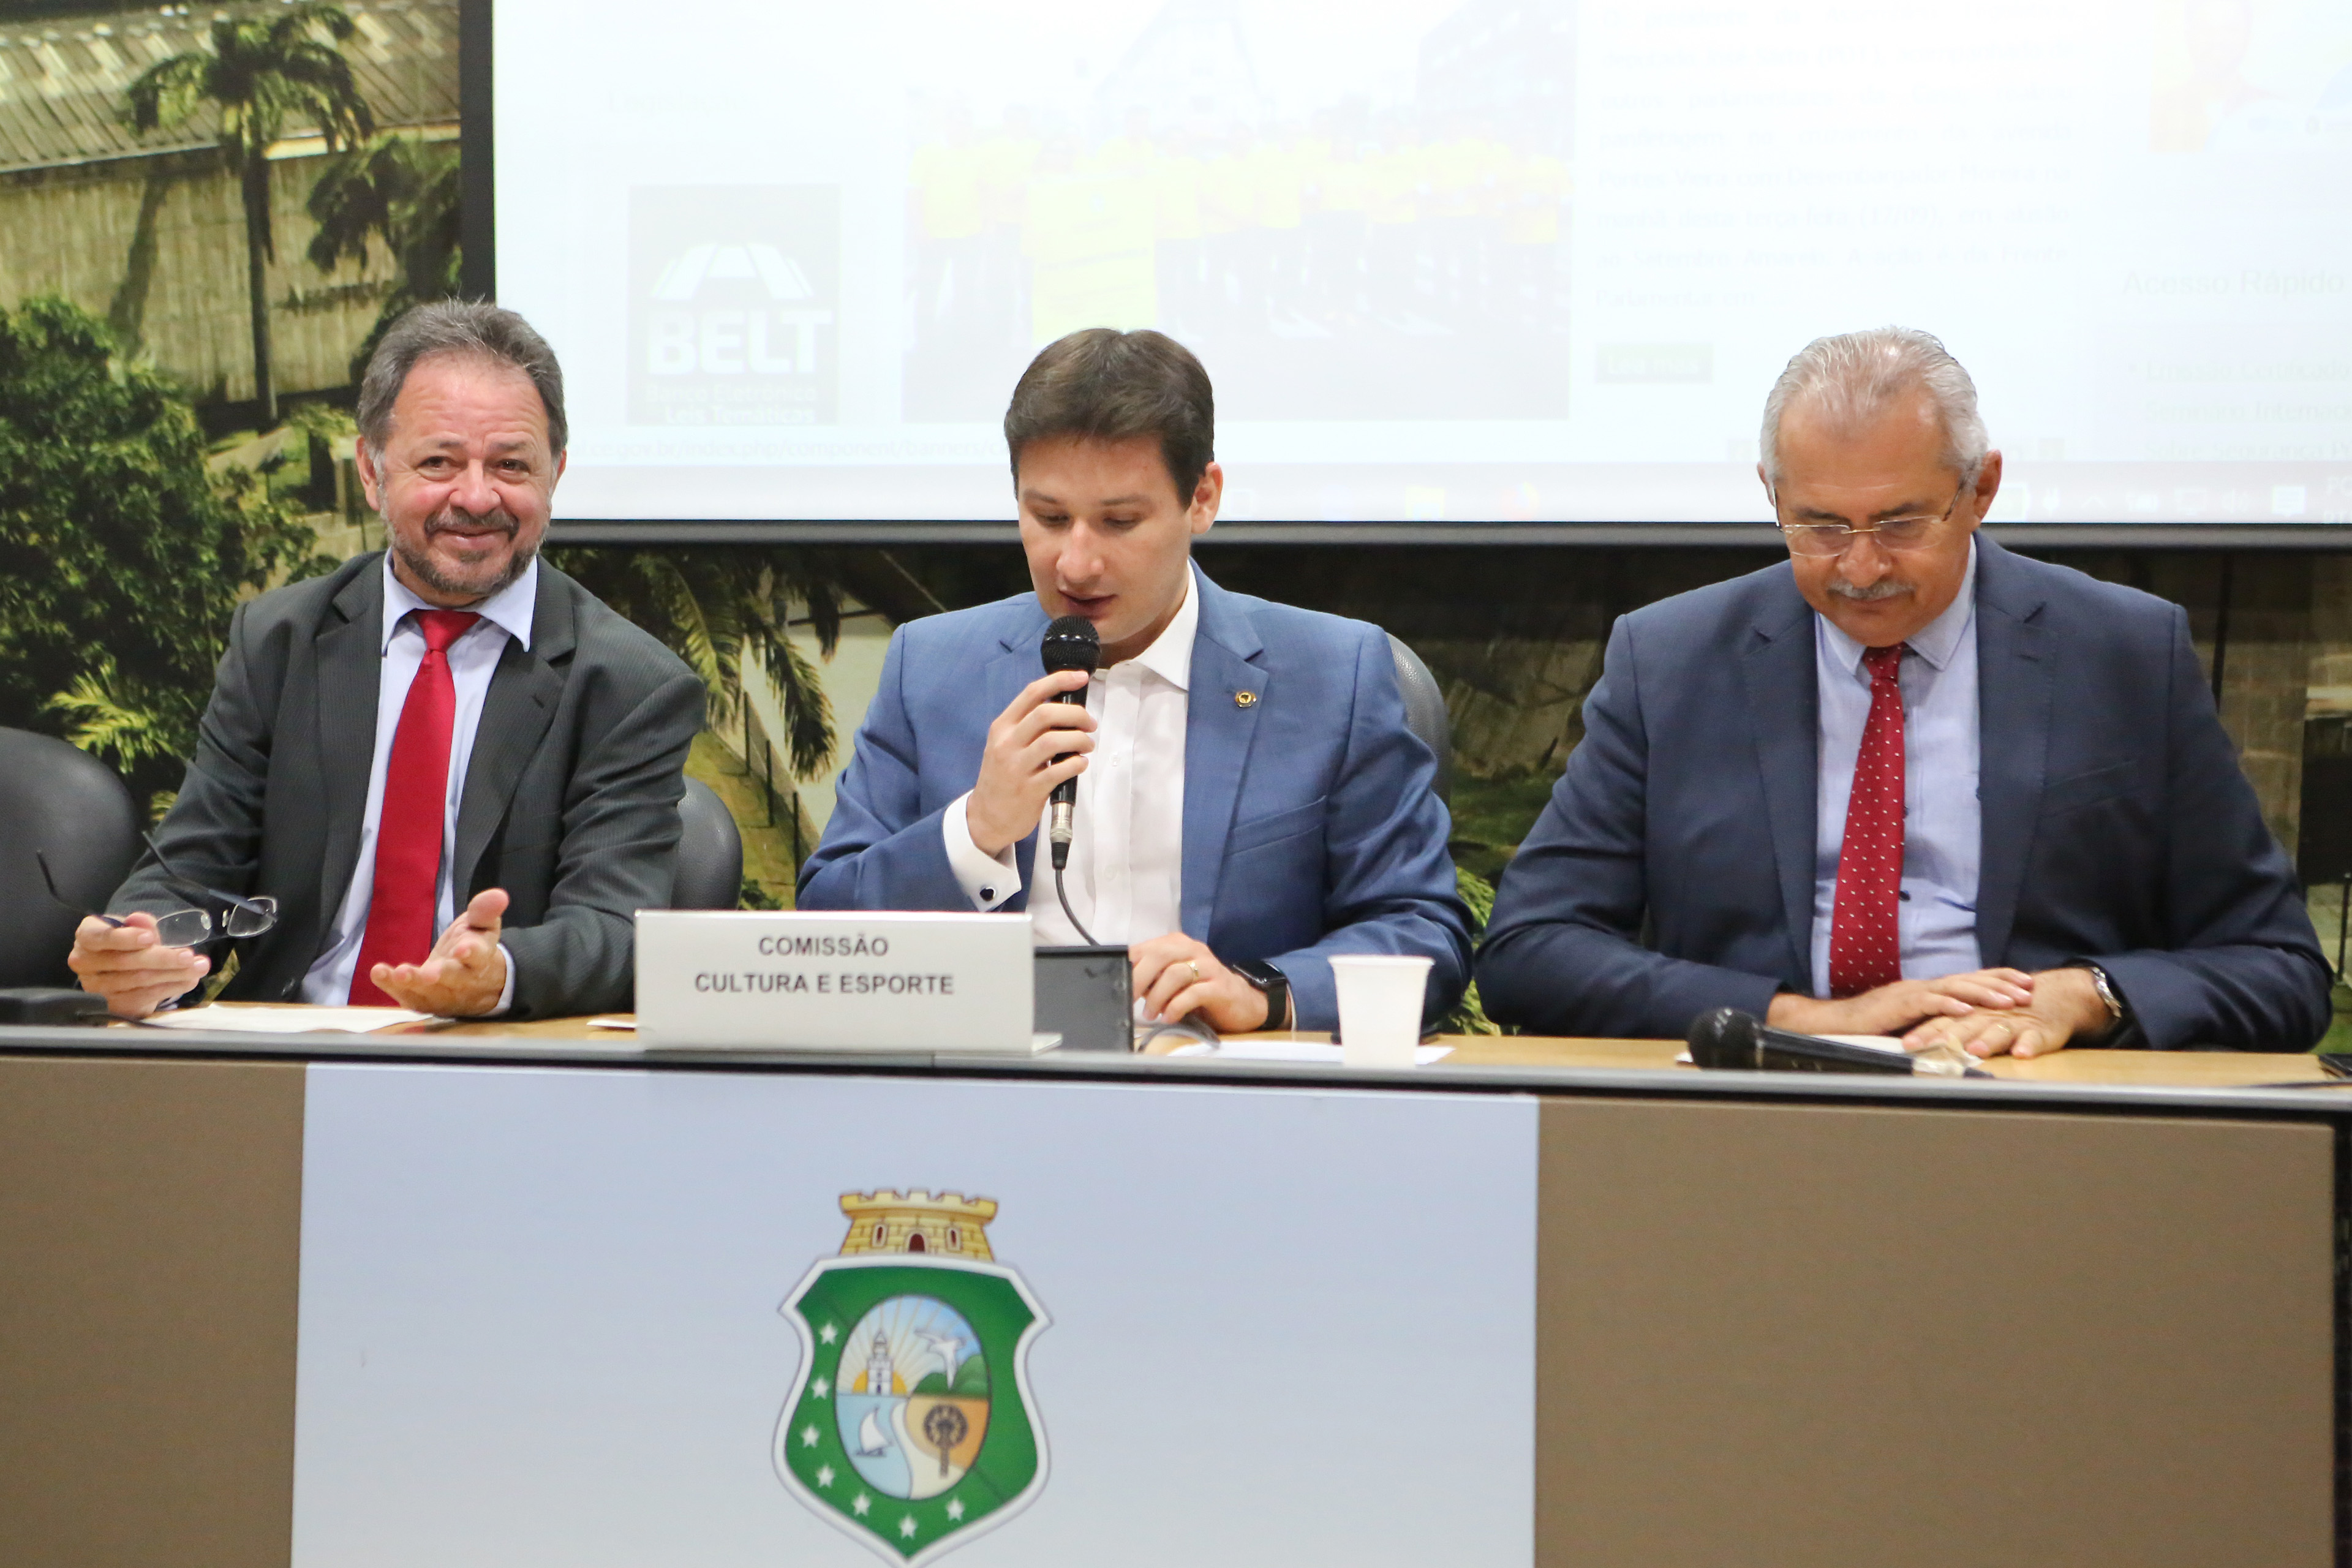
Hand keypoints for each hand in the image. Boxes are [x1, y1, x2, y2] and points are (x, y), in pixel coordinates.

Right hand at [67, 912, 210, 1018]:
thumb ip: (140, 924)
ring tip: (198, 967)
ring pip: (138, 981)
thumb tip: (140, 919)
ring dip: (173, 974)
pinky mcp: (111, 1004)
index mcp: (87, 936)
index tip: (150, 939)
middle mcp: (84, 962)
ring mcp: (95, 987)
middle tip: (189, 956)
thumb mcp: (135, 927)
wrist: (126, 966)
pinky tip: (188, 981)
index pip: (100, 937)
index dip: (125, 938)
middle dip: (162, 959)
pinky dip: (170, 988)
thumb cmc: (130, 942)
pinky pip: (143, 997)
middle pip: (125, 962)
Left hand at [371, 889, 509, 1016]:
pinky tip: (379, 973)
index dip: (471, 953)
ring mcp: (444, 995)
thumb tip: (499, 895)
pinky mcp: (425, 1002)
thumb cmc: (475, 947)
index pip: (479, 956)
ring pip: (429, 992)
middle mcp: (464, 981)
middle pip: (453, 979)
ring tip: (397, 973)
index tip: (462, 949)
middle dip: (440, 975)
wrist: (478, 984)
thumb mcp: (482, 927)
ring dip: (412, 983)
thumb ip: (484, 912)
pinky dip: (392, 987)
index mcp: (481, 959)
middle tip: (428, 974)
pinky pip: (408, 997)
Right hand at [966, 669, 1094, 855]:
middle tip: (1089, 724)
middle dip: (1076, 714)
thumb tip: (1065, 708)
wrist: (986, 817)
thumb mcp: (1005, 744)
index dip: (1059, 680)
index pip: (1032, 693)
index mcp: (1002, 727)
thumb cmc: (1003, 777)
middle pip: (1046, 714)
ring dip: (1080, 739)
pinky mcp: (1029, 790)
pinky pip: (1059, 770)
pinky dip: (1077, 763)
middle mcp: (1007, 743)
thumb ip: (1028, 726)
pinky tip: (1080, 764)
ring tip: (1087, 745)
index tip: (1081, 677)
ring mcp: (1016, 767)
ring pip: (1054, 740)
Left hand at [1131, 934, 1270, 1032]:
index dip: (1130, 964)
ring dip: (1157, 997)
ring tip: (1150, 1013)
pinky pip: (1193, 994)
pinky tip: (1169, 1017)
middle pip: (1160, 956)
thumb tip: (1125, 983)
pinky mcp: (1220, 987)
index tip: (1119, 982)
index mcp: (1179, 944)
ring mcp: (1209, 967)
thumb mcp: (1173, 980)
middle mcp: (1194, 950)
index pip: (1148, 948)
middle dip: (1139, 978)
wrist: (1242, 1003)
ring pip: (1175, 974)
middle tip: (1130, 999)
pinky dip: (1175, 1007)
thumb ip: (1153, 977)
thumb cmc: (1201, 991)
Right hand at [1766, 968, 2035, 1037]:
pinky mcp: (1897, 1005)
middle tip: (2028, 988)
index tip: (2025, 982)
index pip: (1969, 980)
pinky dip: (1947, 1005)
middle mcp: (1923, 987)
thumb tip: (1963, 1023)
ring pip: (1953, 989)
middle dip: (2001, 983)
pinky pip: (1926, 1003)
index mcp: (1928, 990)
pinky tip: (1966, 1009)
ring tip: (2008, 1000)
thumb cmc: (1870, 1025)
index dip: (1997, 980)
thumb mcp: (1910, 1019)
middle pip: (1968, 980)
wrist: (1834, 1023)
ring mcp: (1910, 994)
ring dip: (1983, 994)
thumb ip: (1933, 1017)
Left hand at [1899, 966, 2110, 1058]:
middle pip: (1964, 1025)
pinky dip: (2028, 1045)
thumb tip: (1923, 1043)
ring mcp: (2014, 1023)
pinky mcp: (2039, 1030)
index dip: (1924, 1032)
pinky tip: (2022, 1053)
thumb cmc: (2010, 1011)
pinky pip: (2034, 1038)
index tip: (1905, 1045)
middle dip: (1944, 1037)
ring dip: (1986, 1040)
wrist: (2054, 996)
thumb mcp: (1980, 1017)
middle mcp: (1989, 1016)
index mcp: (1972, 1013)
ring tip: (1974, 1050)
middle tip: (1927, 1048)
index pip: (1943, 1021)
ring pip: (1997, 1031)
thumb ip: (1955, 1028)